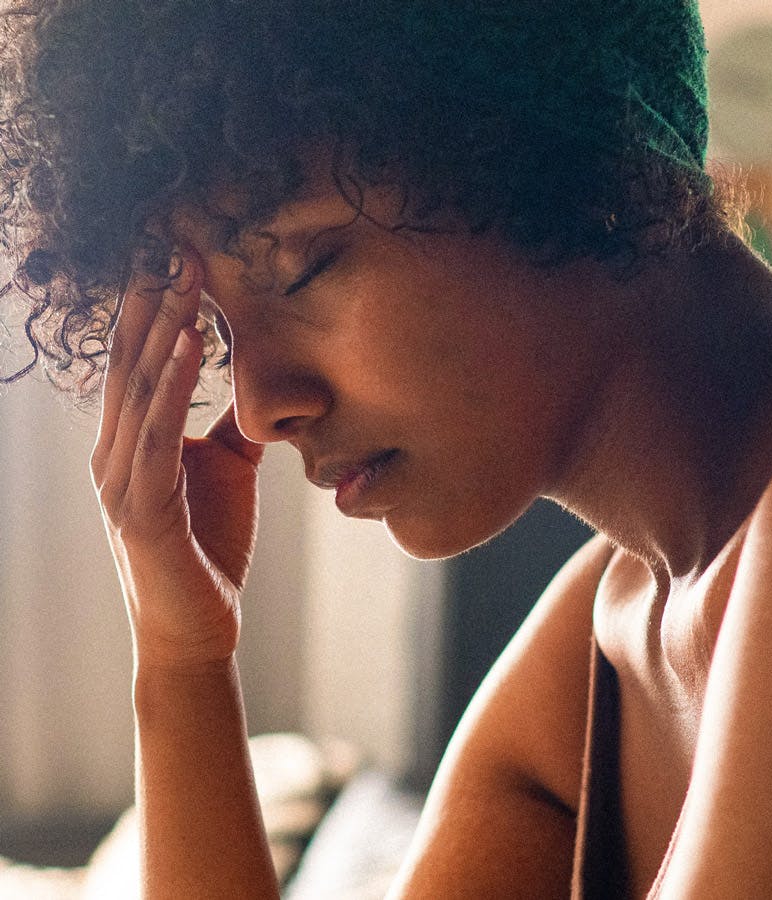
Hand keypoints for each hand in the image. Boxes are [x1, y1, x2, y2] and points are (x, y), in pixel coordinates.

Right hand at [90, 253, 263, 668]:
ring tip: (180, 272)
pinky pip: (157, 432)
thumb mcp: (227, 471)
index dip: (155, 302)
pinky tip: (186, 340)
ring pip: (137, 386)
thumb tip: (260, 386)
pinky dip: (170, 382)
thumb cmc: (208, 546)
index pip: (140, 357)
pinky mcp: (139, 507)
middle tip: (168, 236)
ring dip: (159, 324)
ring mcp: (120, 478)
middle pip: (130, 358)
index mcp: (133, 440)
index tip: (177, 249)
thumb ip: (234, 426)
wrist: (196, 627)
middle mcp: (115, 451)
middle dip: (149, 296)